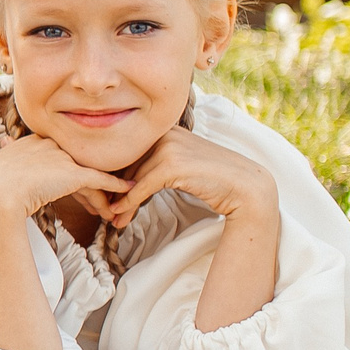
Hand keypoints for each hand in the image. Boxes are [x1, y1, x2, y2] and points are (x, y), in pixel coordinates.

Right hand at [0, 134, 130, 225]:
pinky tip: (128, 192)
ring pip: (89, 175)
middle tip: (96, 204)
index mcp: (30, 142)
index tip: (70, 190)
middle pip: (76, 164)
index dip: (67, 175)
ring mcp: (63, 157)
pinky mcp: (74, 173)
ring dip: (102, 195)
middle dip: (87, 185)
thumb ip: (5, 171)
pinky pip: (101, 180)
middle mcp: (50, 144)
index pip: (59, 157)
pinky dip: (115, 187)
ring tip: (111, 210)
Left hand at [102, 127, 276, 228]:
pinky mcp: (172, 165)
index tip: (108, 195)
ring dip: (120, 201)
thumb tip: (126, 180)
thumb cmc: (213, 178)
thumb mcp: (181, 165)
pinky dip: (129, 202)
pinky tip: (120, 214)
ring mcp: (168, 147)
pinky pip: (141, 186)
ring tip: (112, 219)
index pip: (131, 153)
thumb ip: (156, 164)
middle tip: (103, 210)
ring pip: (131, 178)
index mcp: (165, 130)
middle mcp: (164, 134)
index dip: (116, 176)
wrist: (246, 186)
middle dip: (114, 189)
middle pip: (127, 165)